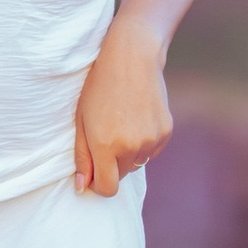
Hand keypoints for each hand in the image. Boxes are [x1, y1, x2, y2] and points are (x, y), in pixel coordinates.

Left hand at [73, 19, 173, 197]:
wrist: (132, 58)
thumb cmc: (100, 87)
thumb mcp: (82, 120)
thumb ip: (82, 157)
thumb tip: (82, 187)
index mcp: (105, 146)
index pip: (106, 188)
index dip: (98, 184)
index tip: (94, 172)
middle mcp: (130, 147)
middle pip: (122, 175)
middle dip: (112, 164)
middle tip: (106, 136)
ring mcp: (151, 140)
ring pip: (137, 163)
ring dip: (128, 153)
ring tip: (122, 123)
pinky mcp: (165, 132)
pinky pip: (152, 151)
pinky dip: (143, 142)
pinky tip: (137, 119)